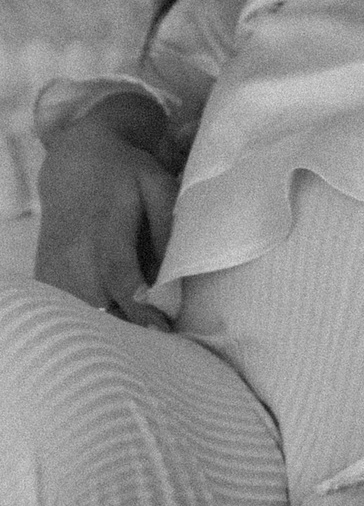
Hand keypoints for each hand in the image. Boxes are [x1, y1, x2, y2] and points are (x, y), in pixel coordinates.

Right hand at [34, 100, 178, 323]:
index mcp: (105, 226)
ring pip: (80, 312)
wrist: (74, 164)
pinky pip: (66, 309)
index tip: (160, 329)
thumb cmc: (124, 174)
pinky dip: (87, 320)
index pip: (119, 272)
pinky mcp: (45, 275)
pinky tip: (111, 323)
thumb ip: (167, 223)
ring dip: (108, 327)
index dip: (138, 303)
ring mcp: (55, 265)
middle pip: (98, 302)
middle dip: (127, 326)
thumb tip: (176, 269)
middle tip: (158, 341)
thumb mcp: (155, 183)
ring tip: (137, 337)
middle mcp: (75, 250)